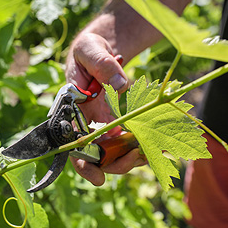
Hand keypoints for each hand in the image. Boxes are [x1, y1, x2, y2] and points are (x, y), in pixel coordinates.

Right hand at [65, 33, 146, 185]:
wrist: (100, 51)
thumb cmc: (88, 51)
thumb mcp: (90, 50)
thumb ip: (102, 65)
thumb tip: (120, 86)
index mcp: (71, 111)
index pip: (72, 145)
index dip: (83, 164)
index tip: (98, 177)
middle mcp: (85, 124)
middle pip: (95, 156)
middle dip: (115, 163)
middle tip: (137, 157)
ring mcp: (101, 125)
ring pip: (113, 153)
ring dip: (131, 157)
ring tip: (152, 152)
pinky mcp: (117, 123)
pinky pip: (127, 141)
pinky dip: (141, 146)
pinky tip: (156, 145)